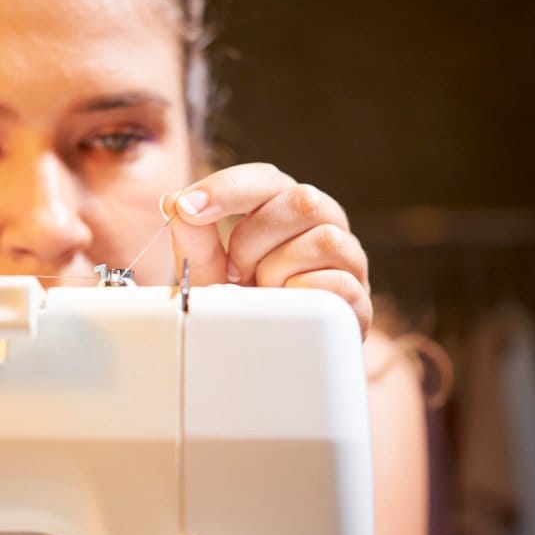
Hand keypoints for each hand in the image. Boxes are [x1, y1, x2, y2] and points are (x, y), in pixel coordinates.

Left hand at [161, 162, 371, 337]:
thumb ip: (195, 240)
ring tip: (265, 292)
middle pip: (302, 200)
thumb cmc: (244, 304)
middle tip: (235, 272)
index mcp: (286, 207)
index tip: (188, 207)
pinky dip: (302, 295)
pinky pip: (338, 282)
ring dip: (278, 269)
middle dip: (253, 239)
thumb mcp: (209, 273)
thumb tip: (175, 203)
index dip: (227, 187)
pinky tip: (287, 307)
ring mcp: (348, 260)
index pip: (266, 178)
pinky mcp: (359, 298)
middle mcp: (324, 224)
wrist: (271, 355)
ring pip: (325, 239)